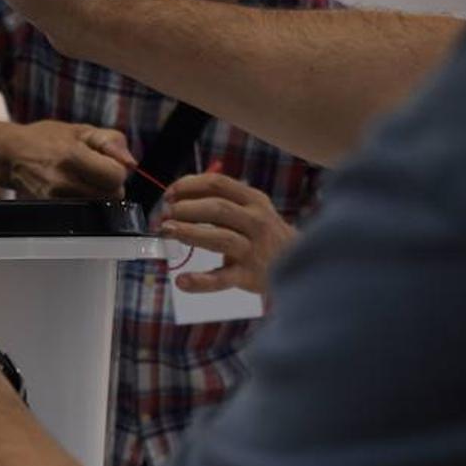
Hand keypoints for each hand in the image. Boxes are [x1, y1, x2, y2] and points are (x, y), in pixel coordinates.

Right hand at [0, 120, 134, 197]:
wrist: (11, 155)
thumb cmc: (47, 139)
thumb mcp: (81, 130)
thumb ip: (110, 142)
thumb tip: (131, 163)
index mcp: (72, 156)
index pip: (116, 177)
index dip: (117, 169)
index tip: (107, 162)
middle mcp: (63, 181)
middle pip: (111, 196)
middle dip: (111, 185)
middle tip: (96, 172)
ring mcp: (56, 199)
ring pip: (100, 207)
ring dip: (99, 195)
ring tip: (84, 179)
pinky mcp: (53, 210)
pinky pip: (85, 213)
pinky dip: (86, 202)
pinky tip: (74, 189)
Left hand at [160, 173, 297, 295]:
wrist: (300, 262)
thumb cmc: (263, 233)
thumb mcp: (252, 208)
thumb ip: (221, 199)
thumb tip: (178, 195)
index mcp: (253, 199)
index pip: (217, 184)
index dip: (189, 186)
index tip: (169, 194)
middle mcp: (256, 221)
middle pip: (217, 208)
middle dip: (186, 208)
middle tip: (165, 214)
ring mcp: (253, 249)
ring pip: (219, 238)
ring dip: (190, 232)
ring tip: (168, 231)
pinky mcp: (249, 275)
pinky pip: (222, 279)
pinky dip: (200, 281)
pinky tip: (182, 281)